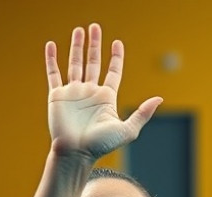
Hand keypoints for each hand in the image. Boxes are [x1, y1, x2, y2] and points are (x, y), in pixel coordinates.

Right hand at [45, 24, 161, 158]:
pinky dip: (51, 59)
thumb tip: (159, 98)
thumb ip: (142, 114)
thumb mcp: (127, 130)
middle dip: (95, 44)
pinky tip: (51, 45)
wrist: (76, 154)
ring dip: (77, 47)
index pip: (113, 72)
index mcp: (107, 98)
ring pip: (75, 64)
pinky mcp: (57, 96)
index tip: (117, 43)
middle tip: (95, 27)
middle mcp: (90, 92)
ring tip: (79, 30)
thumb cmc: (101, 145)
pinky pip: (54, 73)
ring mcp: (73, 93)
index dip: (116, 57)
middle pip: (94, 62)